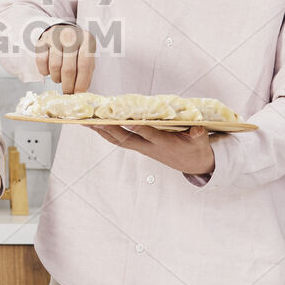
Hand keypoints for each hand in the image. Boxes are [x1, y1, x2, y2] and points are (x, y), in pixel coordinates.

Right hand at [34, 22, 94, 93]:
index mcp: (86, 40)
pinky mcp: (42, 40)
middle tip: (67, 92)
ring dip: (56, 78)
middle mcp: (71, 36)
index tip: (78, 94)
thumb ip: (86, 71)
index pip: (84, 65)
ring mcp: (55, 37)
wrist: (63, 30)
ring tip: (59, 79)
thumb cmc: (77, 47)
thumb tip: (81, 92)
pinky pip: (41, 61)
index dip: (81, 82)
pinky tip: (49, 71)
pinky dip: (44, 71)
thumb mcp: (87, 55)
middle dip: (68, 85)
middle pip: (68, 68)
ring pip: (54, 66)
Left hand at [91, 123, 216, 177]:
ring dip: (101, 131)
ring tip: (85, 121)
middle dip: (108, 129)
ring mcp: (143, 148)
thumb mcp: (200, 142)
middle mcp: (149, 147)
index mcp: (164, 143)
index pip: (149, 134)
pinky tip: (95, 126)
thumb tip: (198, 128)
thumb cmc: (196, 149)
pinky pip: (119, 140)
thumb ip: (199, 134)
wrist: (194, 165)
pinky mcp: (140, 147)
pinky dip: (106, 133)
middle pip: (125, 138)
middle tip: (92, 120)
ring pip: (118, 140)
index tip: (126, 120)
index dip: (138, 128)